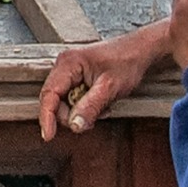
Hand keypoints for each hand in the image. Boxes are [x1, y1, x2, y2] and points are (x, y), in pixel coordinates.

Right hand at [39, 34, 160, 139]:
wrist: (141, 50)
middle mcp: (64, 66)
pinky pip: (73, 98)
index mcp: (68, 63)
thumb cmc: (127, 61)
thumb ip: (91, 107)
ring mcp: (70, 71)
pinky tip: (100, 102)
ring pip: (64, 102)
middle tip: (91, 120)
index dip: (47, 117)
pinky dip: (85, 106)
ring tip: (102, 106)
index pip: (48, 94)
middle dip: (71, 115)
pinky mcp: (76, 77)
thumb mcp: (110, 88)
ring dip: (80, 111)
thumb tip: (74, 125)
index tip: (49, 136)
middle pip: (54, 100)